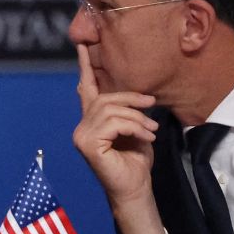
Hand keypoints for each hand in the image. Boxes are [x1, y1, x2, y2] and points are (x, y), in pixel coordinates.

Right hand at [72, 44, 157, 205]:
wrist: (136, 188)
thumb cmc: (136, 161)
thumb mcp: (135, 129)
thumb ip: (128, 111)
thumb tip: (141, 96)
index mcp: (91, 121)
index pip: (86, 89)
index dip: (84, 66)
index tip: (83, 44)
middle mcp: (82, 126)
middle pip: (104, 97)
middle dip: (131, 98)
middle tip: (152, 105)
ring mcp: (81, 135)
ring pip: (110, 109)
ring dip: (137, 117)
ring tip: (151, 130)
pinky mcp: (87, 144)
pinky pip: (114, 123)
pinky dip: (134, 127)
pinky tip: (146, 137)